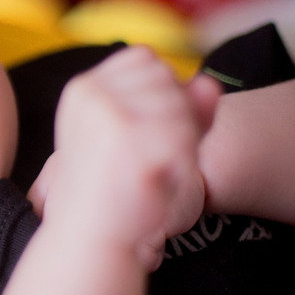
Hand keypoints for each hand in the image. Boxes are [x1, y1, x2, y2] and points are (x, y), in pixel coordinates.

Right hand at [28, 47, 220, 269]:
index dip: (159, 88)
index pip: (144, 58)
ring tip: (155, 166)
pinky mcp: (138, 145)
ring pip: (183, 105)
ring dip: (183, 137)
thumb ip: (176, 103)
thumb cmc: (112, 184)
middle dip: (175, 111)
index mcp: (83, 89)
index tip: (143, 126)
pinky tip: (161, 178)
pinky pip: (189, 137)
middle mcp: (94, 96)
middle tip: (151, 151)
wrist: (89, 236)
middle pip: (167, 77)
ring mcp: (114, 119)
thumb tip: (211, 84)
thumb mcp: (132, 133)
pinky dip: (185, 160)